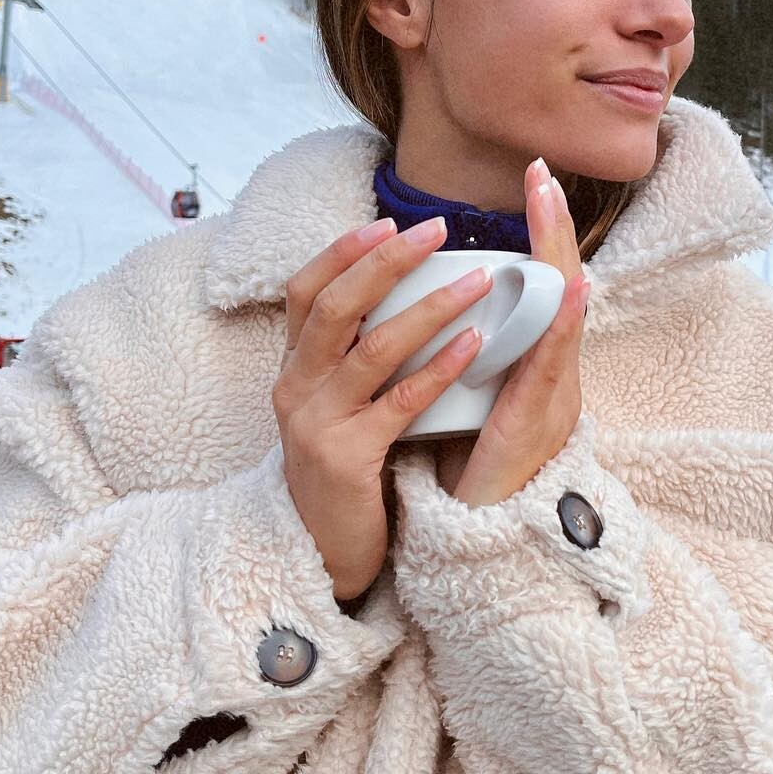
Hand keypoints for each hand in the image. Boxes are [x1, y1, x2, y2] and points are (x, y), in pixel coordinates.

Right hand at [274, 214, 494, 602]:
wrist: (323, 553)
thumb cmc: (345, 472)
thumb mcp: (335, 407)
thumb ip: (353, 359)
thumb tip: (400, 296)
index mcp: (294, 370)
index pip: (305, 291)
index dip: (343, 252)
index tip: (388, 221)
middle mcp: (296, 389)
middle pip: (336, 305)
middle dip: (387, 261)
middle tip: (438, 230)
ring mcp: (316, 423)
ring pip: (371, 348)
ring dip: (428, 307)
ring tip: (478, 281)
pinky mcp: (346, 459)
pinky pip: (399, 403)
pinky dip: (439, 368)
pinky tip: (475, 344)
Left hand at [436, 158, 589, 506]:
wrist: (481, 548)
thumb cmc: (470, 476)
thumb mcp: (470, 404)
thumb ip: (468, 359)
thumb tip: (443, 312)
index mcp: (530, 370)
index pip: (537, 290)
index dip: (538, 238)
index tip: (533, 185)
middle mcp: (549, 379)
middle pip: (558, 290)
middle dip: (553, 230)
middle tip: (543, 174)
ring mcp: (549, 401)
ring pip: (560, 318)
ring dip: (560, 258)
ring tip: (552, 207)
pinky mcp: (536, 428)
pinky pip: (549, 369)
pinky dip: (560, 326)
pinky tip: (566, 292)